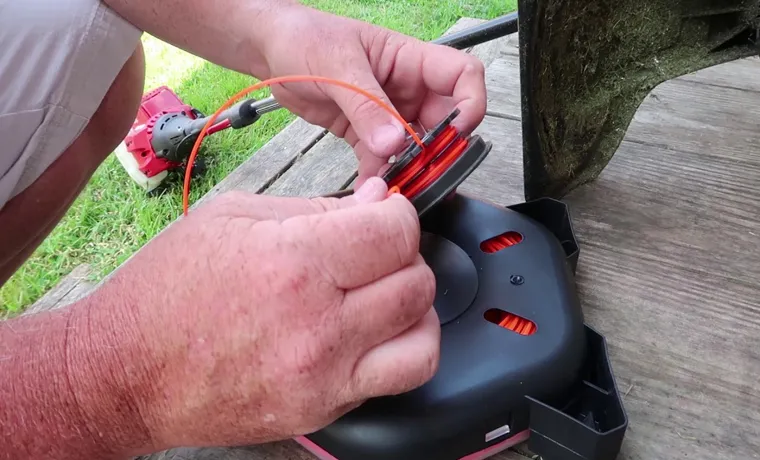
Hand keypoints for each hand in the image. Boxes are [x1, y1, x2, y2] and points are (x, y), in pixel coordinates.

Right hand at [75, 178, 438, 450]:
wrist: (125, 373)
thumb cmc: (166, 291)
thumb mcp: (232, 218)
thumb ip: (315, 208)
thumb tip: (374, 201)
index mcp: (292, 261)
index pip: (395, 232)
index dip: (399, 215)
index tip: (386, 214)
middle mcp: (316, 322)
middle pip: (415, 280)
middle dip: (406, 254)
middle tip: (379, 250)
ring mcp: (323, 375)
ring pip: (422, 336)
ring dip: (414, 306)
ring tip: (385, 292)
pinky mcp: (322, 409)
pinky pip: (399, 379)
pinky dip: (404, 349)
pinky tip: (377, 332)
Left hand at [255, 4, 486, 185]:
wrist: (270, 49)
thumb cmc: (305, 37)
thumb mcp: (337, 65)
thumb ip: (366, 105)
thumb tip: (394, 141)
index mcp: (409, 60)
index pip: (462, 76)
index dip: (470, 104)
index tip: (456, 133)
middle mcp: (405, 88)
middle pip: (444, 121)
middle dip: (440, 149)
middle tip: (426, 172)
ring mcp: (386, 112)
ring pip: (415, 146)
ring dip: (410, 168)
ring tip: (397, 186)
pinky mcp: (364, 132)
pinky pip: (382, 159)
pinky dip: (379, 175)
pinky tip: (369, 186)